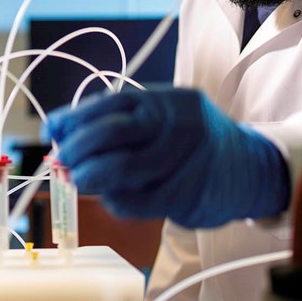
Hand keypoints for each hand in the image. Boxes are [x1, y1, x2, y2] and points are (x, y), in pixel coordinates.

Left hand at [42, 86, 289, 228]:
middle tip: (62, 161)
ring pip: (122, 169)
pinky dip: (116, 200)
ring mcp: (185, 159)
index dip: (74, 118)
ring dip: (91, 177)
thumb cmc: (190, 142)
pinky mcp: (187, 194)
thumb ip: (116, 122)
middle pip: (113, 133)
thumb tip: (59, 130)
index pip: (110, 104)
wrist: (249, 168)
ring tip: (79, 180)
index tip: (52, 130)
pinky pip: (138, 200)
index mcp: (166, 100)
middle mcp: (177, 124)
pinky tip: (112, 197)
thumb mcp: (160, 118)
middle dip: (78, 149)